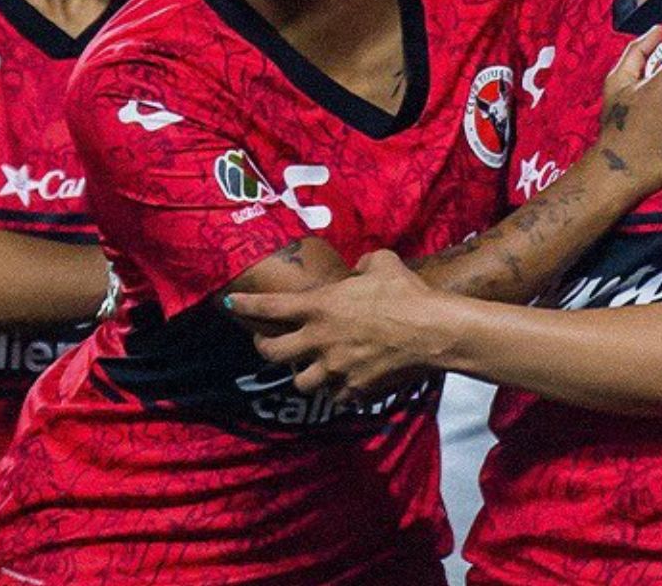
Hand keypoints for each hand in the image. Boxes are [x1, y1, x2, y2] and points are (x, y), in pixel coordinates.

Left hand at [225, 251, 443, 401]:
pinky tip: (348, 385)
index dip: (246, 306)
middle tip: (267, 344)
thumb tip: (362, 267)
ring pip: (302, 383)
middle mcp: (319, 340)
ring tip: (314, 369)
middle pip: (273, 353)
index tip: (229, 304)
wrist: (432, 332)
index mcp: (320, 307)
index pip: (270, 307)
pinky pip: (337, 398)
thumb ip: (366, 263)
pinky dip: (339, 392)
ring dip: (305, 376)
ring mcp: (335, 369)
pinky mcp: (355, 390)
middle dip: (264, 348)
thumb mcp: (383, 263)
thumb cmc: (406, 293)